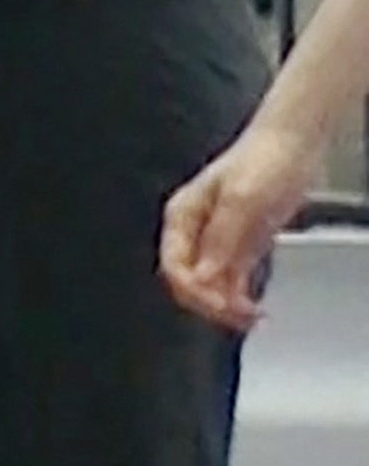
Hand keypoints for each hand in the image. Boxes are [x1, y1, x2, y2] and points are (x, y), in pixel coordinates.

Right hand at [159, 121, 313, 332]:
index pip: (173, 265)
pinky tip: (253, 308)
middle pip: (188, 280)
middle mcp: (195, 231)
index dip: (192, 290)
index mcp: (182, 215)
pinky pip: (231, 282)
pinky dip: (240, 299)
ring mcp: (219, 240)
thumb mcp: (241, 199)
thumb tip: (205, 275)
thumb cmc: (262, 159)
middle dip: (209, 303)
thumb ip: (222, 238)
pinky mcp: (241, 246)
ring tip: (251, 317)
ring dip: (227, 306)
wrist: (293, 148)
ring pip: (210, 286)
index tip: (218, 304)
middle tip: (237, 317)